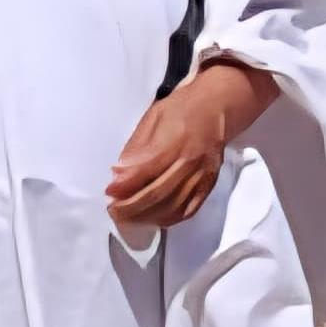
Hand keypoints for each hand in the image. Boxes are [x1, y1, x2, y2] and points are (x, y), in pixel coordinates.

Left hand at [107, 58, 267, 232]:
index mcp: (175, 141)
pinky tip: (154, 219)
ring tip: (128, 218)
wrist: (217, 108)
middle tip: (113, 210)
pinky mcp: (210, 184)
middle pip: (158, 193)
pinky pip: (190, 209)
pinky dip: (170, 218)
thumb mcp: (153, 118)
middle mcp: (190, 161)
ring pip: (173, 206)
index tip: (108, 192)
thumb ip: (137, 147)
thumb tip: (119, 173)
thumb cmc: (181, 110)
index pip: (146, 171)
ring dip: (147, 216)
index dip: (125, 185)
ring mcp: (202, 175)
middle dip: (131, 207)